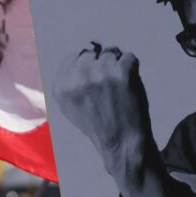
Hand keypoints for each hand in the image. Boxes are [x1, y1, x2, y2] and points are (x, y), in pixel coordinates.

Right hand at [53, 44, 153, 180]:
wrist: (122, 143)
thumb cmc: (99, 127)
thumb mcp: (70, 108)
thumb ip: (69, 83)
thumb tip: (77, 56)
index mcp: (62, 86)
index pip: (73, 57)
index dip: (87, 66)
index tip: (95, 79)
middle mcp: (78, 77)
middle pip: (92, 53)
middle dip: (101, 64)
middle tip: (110, 85)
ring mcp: (101, 72)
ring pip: (111, 53)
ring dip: (118, 66)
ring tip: (120, 88)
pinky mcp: (122, 71)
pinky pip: (129, 57)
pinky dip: (133, 69)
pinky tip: (130, 87)